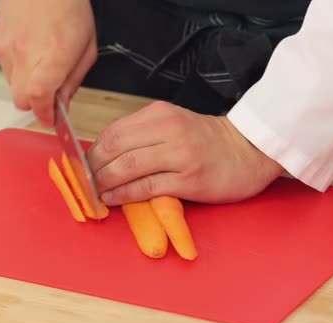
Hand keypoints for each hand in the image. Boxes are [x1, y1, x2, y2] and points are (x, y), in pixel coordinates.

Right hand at [0, 0, 96, 126]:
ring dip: (27, 82)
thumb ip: (73, 80)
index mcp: (54, 53)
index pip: (39, 95)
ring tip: (40, 60)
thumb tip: (61, 105)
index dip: (44, 113)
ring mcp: (5, 49)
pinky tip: (28, 49)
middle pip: (21, 100)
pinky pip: (5, 69)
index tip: (51, 118)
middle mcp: (25, 53)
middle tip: (49, 92)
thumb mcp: (86, 47)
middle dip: (36, 102)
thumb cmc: (66, 8)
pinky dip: (17, 67)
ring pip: (13, 86)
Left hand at [86, 101, 283, 205]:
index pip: (114, 131)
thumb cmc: (207, 140)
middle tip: (85, 181)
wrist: (248, 150)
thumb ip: (142, 133)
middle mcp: (168, 130)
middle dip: (93, 168)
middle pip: (115, 149)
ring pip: (127, 169)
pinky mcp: (188, 180)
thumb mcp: (173, 123)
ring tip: (95, 192)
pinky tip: (112, 200)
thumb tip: (104, 154)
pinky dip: (123, 195)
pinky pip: (146, 188)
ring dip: (104, 183)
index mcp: (160, 114)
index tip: (84, 165)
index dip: (92, 151)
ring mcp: (179, 155)